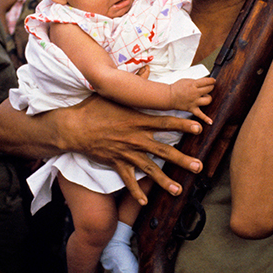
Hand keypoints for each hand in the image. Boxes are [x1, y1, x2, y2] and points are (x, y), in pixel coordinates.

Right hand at [64, 96, 203, 203]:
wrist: (73, 127)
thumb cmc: (93, 108)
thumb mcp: (113, 94)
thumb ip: (134, 85)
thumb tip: (146, 69)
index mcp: (137, 120)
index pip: (165, 123)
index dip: (183, 126)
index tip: (198, 128)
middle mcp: (135, 138)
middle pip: (164, 151)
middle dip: (183, 160)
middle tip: (199, 166)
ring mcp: (126, 153)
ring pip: (150, 169)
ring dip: (165, 181)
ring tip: (178, 190)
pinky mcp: (116, 163)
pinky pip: (128, 180)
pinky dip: (136, 192)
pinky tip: (144, 202)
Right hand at [169, 77, 215, 123]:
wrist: (169, 96)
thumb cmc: (177, 88)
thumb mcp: (187, 80)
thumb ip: (196, 82)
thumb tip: (204, 82)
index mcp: (193, 85)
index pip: (207, 81)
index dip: (211, 81)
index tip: (213, 81)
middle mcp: (195, 93)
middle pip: (209, 89)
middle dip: (210, 87)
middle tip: (209, 87)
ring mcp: (194, 102)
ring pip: (208, 100)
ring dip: (209, 98)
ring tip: (205, 96)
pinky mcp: (192, 109)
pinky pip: (200, 115)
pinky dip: (205, 119)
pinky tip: (210, 122)